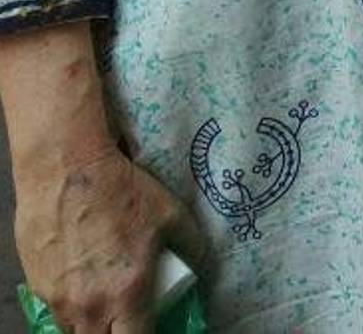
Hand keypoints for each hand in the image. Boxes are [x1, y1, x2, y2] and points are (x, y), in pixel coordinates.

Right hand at [13, 144, 201, 333]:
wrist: (66, 170)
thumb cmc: (122, 190)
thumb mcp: (171, 213)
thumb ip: (190, 244)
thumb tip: (198, 262)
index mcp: (126, 293)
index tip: (153, 325)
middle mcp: (89, 306)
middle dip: (118, 333)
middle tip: (131, 316)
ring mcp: (58, 300)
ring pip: (76, 330)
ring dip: (94, 323)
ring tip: (108, 298)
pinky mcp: (38, 287)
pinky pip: (58, 310)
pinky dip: (73, 306)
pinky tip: (83, 281)